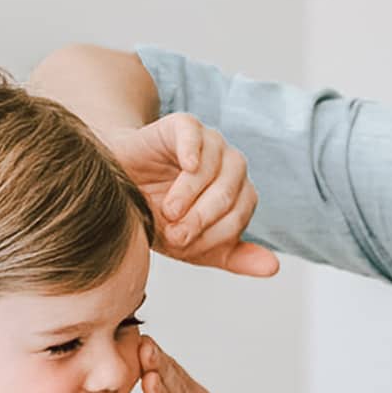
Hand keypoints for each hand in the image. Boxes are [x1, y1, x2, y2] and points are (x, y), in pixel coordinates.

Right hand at [102, 115, 279, 277]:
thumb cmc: (159, 217)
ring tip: (168, 211)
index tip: (183, 246)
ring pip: (213, 167)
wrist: (117, 190)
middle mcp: (230, 165)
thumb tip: (274, 268)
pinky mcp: (183, 125)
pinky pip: (194, 134)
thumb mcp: (195, 247)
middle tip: (175, 235)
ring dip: (191, 193)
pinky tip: (186, 166)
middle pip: (229, 193)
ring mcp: (209, 142)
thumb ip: (234, 257)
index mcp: (238, 193)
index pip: (239, 215)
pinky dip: (193, 149)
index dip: (213, 234)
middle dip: (202, 218)